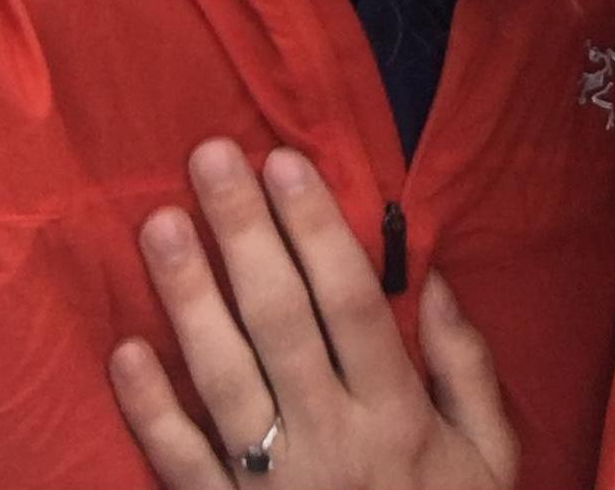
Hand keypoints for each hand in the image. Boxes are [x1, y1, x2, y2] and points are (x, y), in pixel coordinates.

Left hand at [110, 138, 517, 489]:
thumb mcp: (490, 463)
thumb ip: (467, 372)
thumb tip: (435, 282)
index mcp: (397, 419)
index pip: (351, 304)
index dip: (318, 230)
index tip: (286, 161)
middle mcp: (332, 443)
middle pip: (280, 322)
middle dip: (244, 234)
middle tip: (209, 157)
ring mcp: (272, 489)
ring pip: (223, 381)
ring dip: (189, 300)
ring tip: (158, 224)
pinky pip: (183, 467)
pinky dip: (150, 413)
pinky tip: (124, 352)